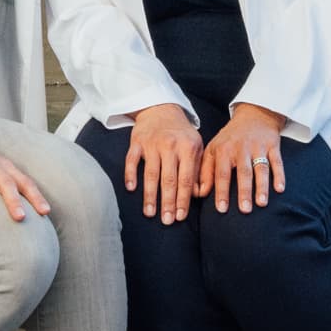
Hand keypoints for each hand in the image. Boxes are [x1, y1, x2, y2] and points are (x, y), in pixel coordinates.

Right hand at [124, 104, 204, 226]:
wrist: (161, 109)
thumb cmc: (181, 134)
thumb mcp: (196, 147)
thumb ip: (199, 170)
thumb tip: (199, 194)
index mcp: (188, 148)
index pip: (186, 179)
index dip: (183, 200)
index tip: (181, 217)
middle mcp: (170, 146)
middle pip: (169, 179)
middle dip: (168, 202)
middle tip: (167, 222)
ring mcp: (152, 144)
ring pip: (151, 174)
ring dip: (150, 196)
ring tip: (150, 213)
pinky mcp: (137, 141)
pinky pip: (132, 160)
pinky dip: (130, 174)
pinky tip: (131, 189)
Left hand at [200, 104, 286, 213]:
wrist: (254, 115)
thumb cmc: (230, 138)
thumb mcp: (213, 149)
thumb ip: (205, 171)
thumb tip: (200, 193)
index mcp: (224, 150)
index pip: (222, 174)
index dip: (221, 191)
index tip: (222, 209)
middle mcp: (241, 148)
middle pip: (243, 172)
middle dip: (244, 192)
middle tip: (244, 210)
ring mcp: (258, 147)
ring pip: (261, 168)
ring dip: (262, 186)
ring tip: (261, 203)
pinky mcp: (273, 145)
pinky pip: (277, 161)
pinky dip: (279, 175)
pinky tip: (280, 189)